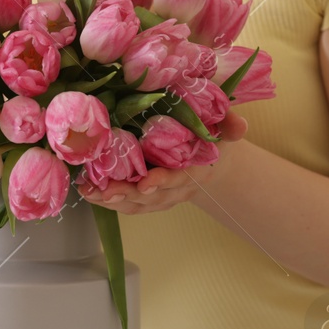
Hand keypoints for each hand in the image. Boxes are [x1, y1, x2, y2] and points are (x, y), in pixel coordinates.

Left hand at [77, 112, 247, 214]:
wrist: (212, 160)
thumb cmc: (213, 139)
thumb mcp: (225, 128)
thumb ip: (230, 124)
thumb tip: (240, 125)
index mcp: (196, 170)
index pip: (180, 179)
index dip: (163, 182)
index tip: (145, 183)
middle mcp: (177, 188)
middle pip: (152, 196)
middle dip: (127, 194)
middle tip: (104, 190)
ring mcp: (162, 195)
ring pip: (137, 204)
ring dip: (112, 201)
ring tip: (89, 192)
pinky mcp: (147, 196)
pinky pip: (128, 204)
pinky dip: (108, 201)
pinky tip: (89, 192)